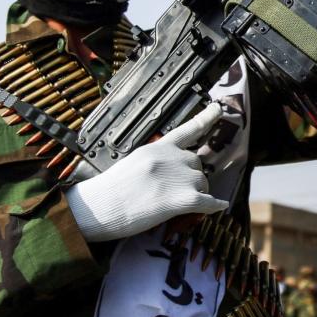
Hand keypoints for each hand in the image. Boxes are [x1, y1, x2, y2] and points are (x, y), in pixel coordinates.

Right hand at [64, 103, 227, 241]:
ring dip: (197, 193)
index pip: (185, 130)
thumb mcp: (133, 162)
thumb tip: (172, 169)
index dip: (205, 119)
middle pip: (196, 163)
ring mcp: (177, 177)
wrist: (98, 208)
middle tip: (173, 193)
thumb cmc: (110, 191)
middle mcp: (170, 158)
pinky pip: (207, 201)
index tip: (217, 108)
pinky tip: (219, 206)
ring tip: (176, 205)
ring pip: (202, 183)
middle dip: (191, 177)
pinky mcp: (181, 199)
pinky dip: (214, 205)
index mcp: (157, 147)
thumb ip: (155, 160)